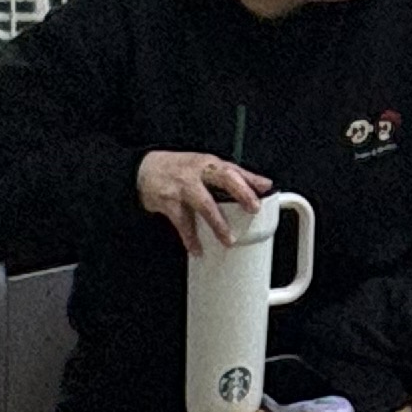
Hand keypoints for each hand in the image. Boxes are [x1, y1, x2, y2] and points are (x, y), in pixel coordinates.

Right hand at [135, 149, 271, 252]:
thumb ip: (232, 177)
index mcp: (209, 164)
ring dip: (217, 223)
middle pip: (223, 179)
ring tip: (229, 239)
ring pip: (204, 203)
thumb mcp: (205, 168)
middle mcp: (198, 172)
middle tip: (253, 208)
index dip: (251, 178)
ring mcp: (183, 187)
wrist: (144, 170)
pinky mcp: (168, 202)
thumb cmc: (180, 169)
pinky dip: (190, 238)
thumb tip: (262, 185)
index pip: (234, 168)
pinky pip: (182, 222)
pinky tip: (197, 248)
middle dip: (240, 192)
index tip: (266, 187)